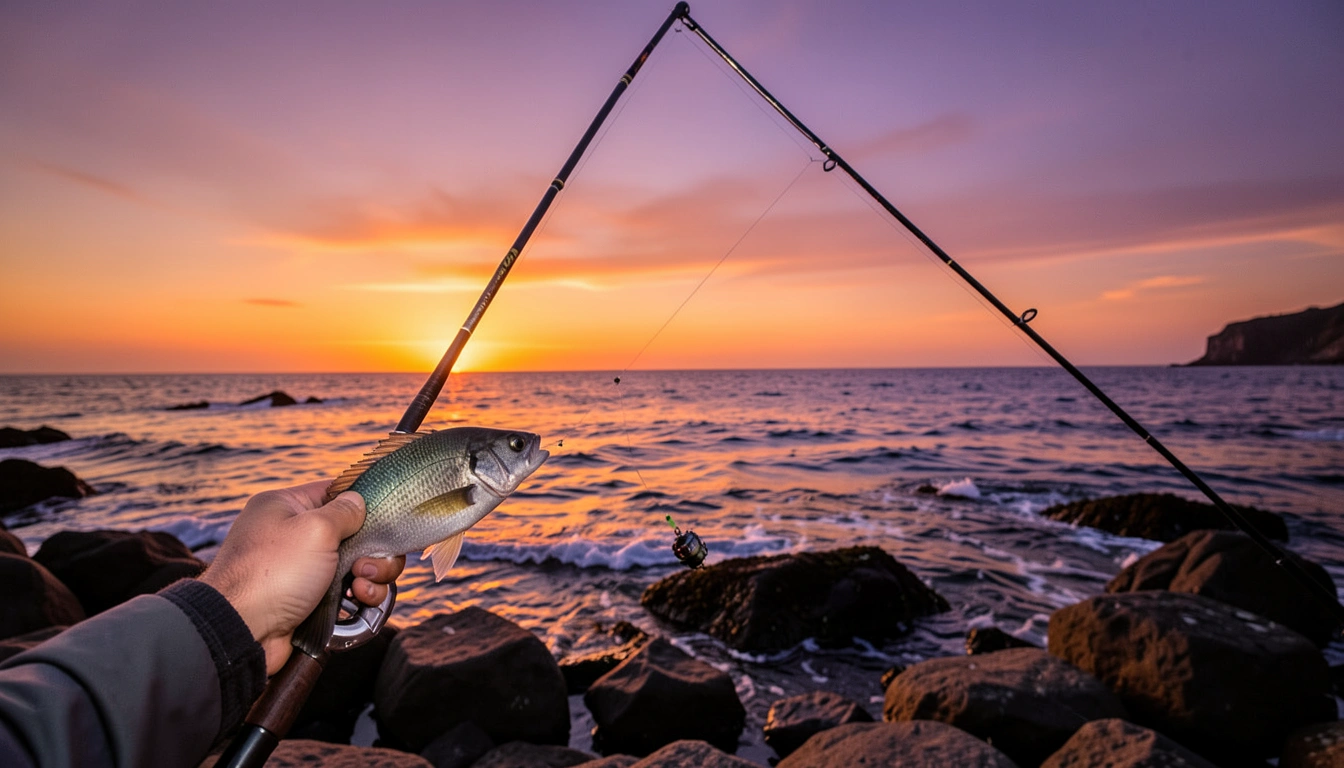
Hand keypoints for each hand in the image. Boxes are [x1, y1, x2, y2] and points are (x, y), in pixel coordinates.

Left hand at [200, 481, 405, 673]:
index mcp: (286, 506)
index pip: (336, 492)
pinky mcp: (311, 599)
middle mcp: (294, 534)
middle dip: (372, 550)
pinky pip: (348, 591)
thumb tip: (360, 501)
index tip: (385, 519)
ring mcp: (303, 569)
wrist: (241, 632)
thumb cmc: (272, 574)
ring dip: (372, 576)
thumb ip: (346, 511)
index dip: (365, 504)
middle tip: (366, 566)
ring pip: (357, 564)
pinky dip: (360, 596)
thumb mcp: (315, 529)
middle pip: (355, 532)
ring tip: (360, 589)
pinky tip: (358, 602)